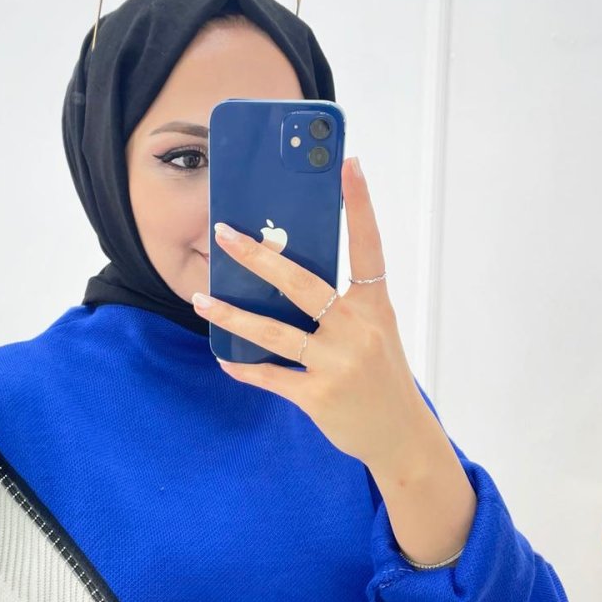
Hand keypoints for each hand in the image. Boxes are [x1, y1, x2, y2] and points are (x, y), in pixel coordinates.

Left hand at [192, 156, 430, 474]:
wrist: (401, 436)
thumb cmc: (381, 374)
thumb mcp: (373, 331)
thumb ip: (340, 305)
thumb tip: (284, 274)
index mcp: (375, 306)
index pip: (368, 247)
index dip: (360, 205)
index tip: (349, 165)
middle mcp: (357, 329)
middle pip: (300, 283)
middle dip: (258, 256)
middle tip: (224, 234)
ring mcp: (337, 364)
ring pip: (273, 332)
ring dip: (232, 315)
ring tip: (200, 300)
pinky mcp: (318, 396)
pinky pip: (270, 375)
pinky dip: (243, 365)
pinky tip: (223, 355)